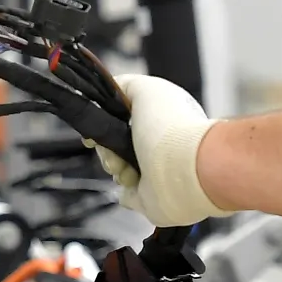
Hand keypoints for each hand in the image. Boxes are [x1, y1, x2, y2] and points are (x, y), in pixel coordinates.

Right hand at [91, 74, 227, 225]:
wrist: (183, 170)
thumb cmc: (170, 128)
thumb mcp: (145, 88)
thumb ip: (125, 84)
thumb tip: (111, 90)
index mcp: (162, 118)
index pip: (126, 116)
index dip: (108, 116)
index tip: (98, 119)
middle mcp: (160, 144)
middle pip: (116, 141)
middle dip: (107, 144)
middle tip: (113, 146)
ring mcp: (155, 170)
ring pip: (116, 165)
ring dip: (113, 164)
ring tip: (124, 165)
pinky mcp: (151, 196)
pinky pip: (125, 192)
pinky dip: (123, 186)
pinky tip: (132, 179)